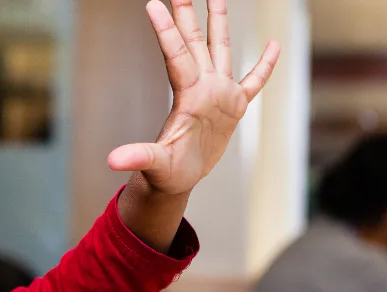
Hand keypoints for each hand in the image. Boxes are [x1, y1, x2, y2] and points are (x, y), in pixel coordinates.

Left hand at [108, 0, 279, 194]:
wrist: (179, 179)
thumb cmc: (165, 172)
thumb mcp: (153, 164)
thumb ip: (138, 157)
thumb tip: (114, 160)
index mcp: (187, 96)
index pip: (176, 55)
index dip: (165, 30)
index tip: (153, 4)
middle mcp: (203, 87)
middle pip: (195, 41)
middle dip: (188, 13)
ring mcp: (219, 94)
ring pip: (220, 49)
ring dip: (219, 23)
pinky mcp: (234, 107)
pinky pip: (254, 81)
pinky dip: (265, 65)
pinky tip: (273, 45)